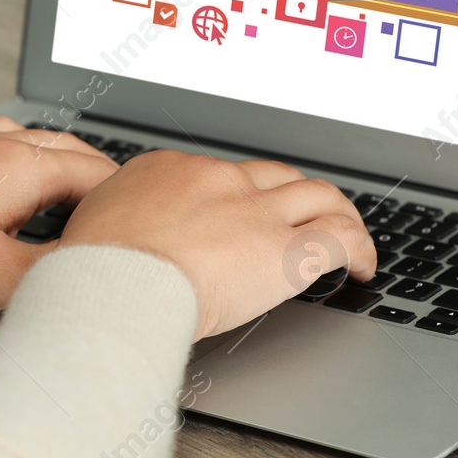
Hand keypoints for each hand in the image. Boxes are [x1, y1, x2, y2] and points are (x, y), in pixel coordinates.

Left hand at [0, 117, 114, 317]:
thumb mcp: (3, 280)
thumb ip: (60, 267)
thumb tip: (94, 263)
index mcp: (20, 165)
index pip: (96, 172)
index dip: (123, 200)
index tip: (138, 221)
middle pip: (62, 147)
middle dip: (92, 175)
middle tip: (112, 207)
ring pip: (19, 139)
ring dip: (47, 161)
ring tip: (61, 191)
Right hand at [58, 150, 374, 339]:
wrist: (113, 286)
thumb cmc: (93, 272)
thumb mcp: (93, 229)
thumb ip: (118, 225)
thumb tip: (113, 240)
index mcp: (169, 170)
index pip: (219, 173)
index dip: (239, 194)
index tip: (242, 213)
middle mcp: (217, 180)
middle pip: (274, 174)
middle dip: (295, 194)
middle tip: (304, 214)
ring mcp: (254, 211)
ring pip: (317, 195)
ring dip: (337, 212)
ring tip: (348, 233)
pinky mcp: (284, 250)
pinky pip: (339, 238)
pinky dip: (360, 248)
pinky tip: (364, 266)